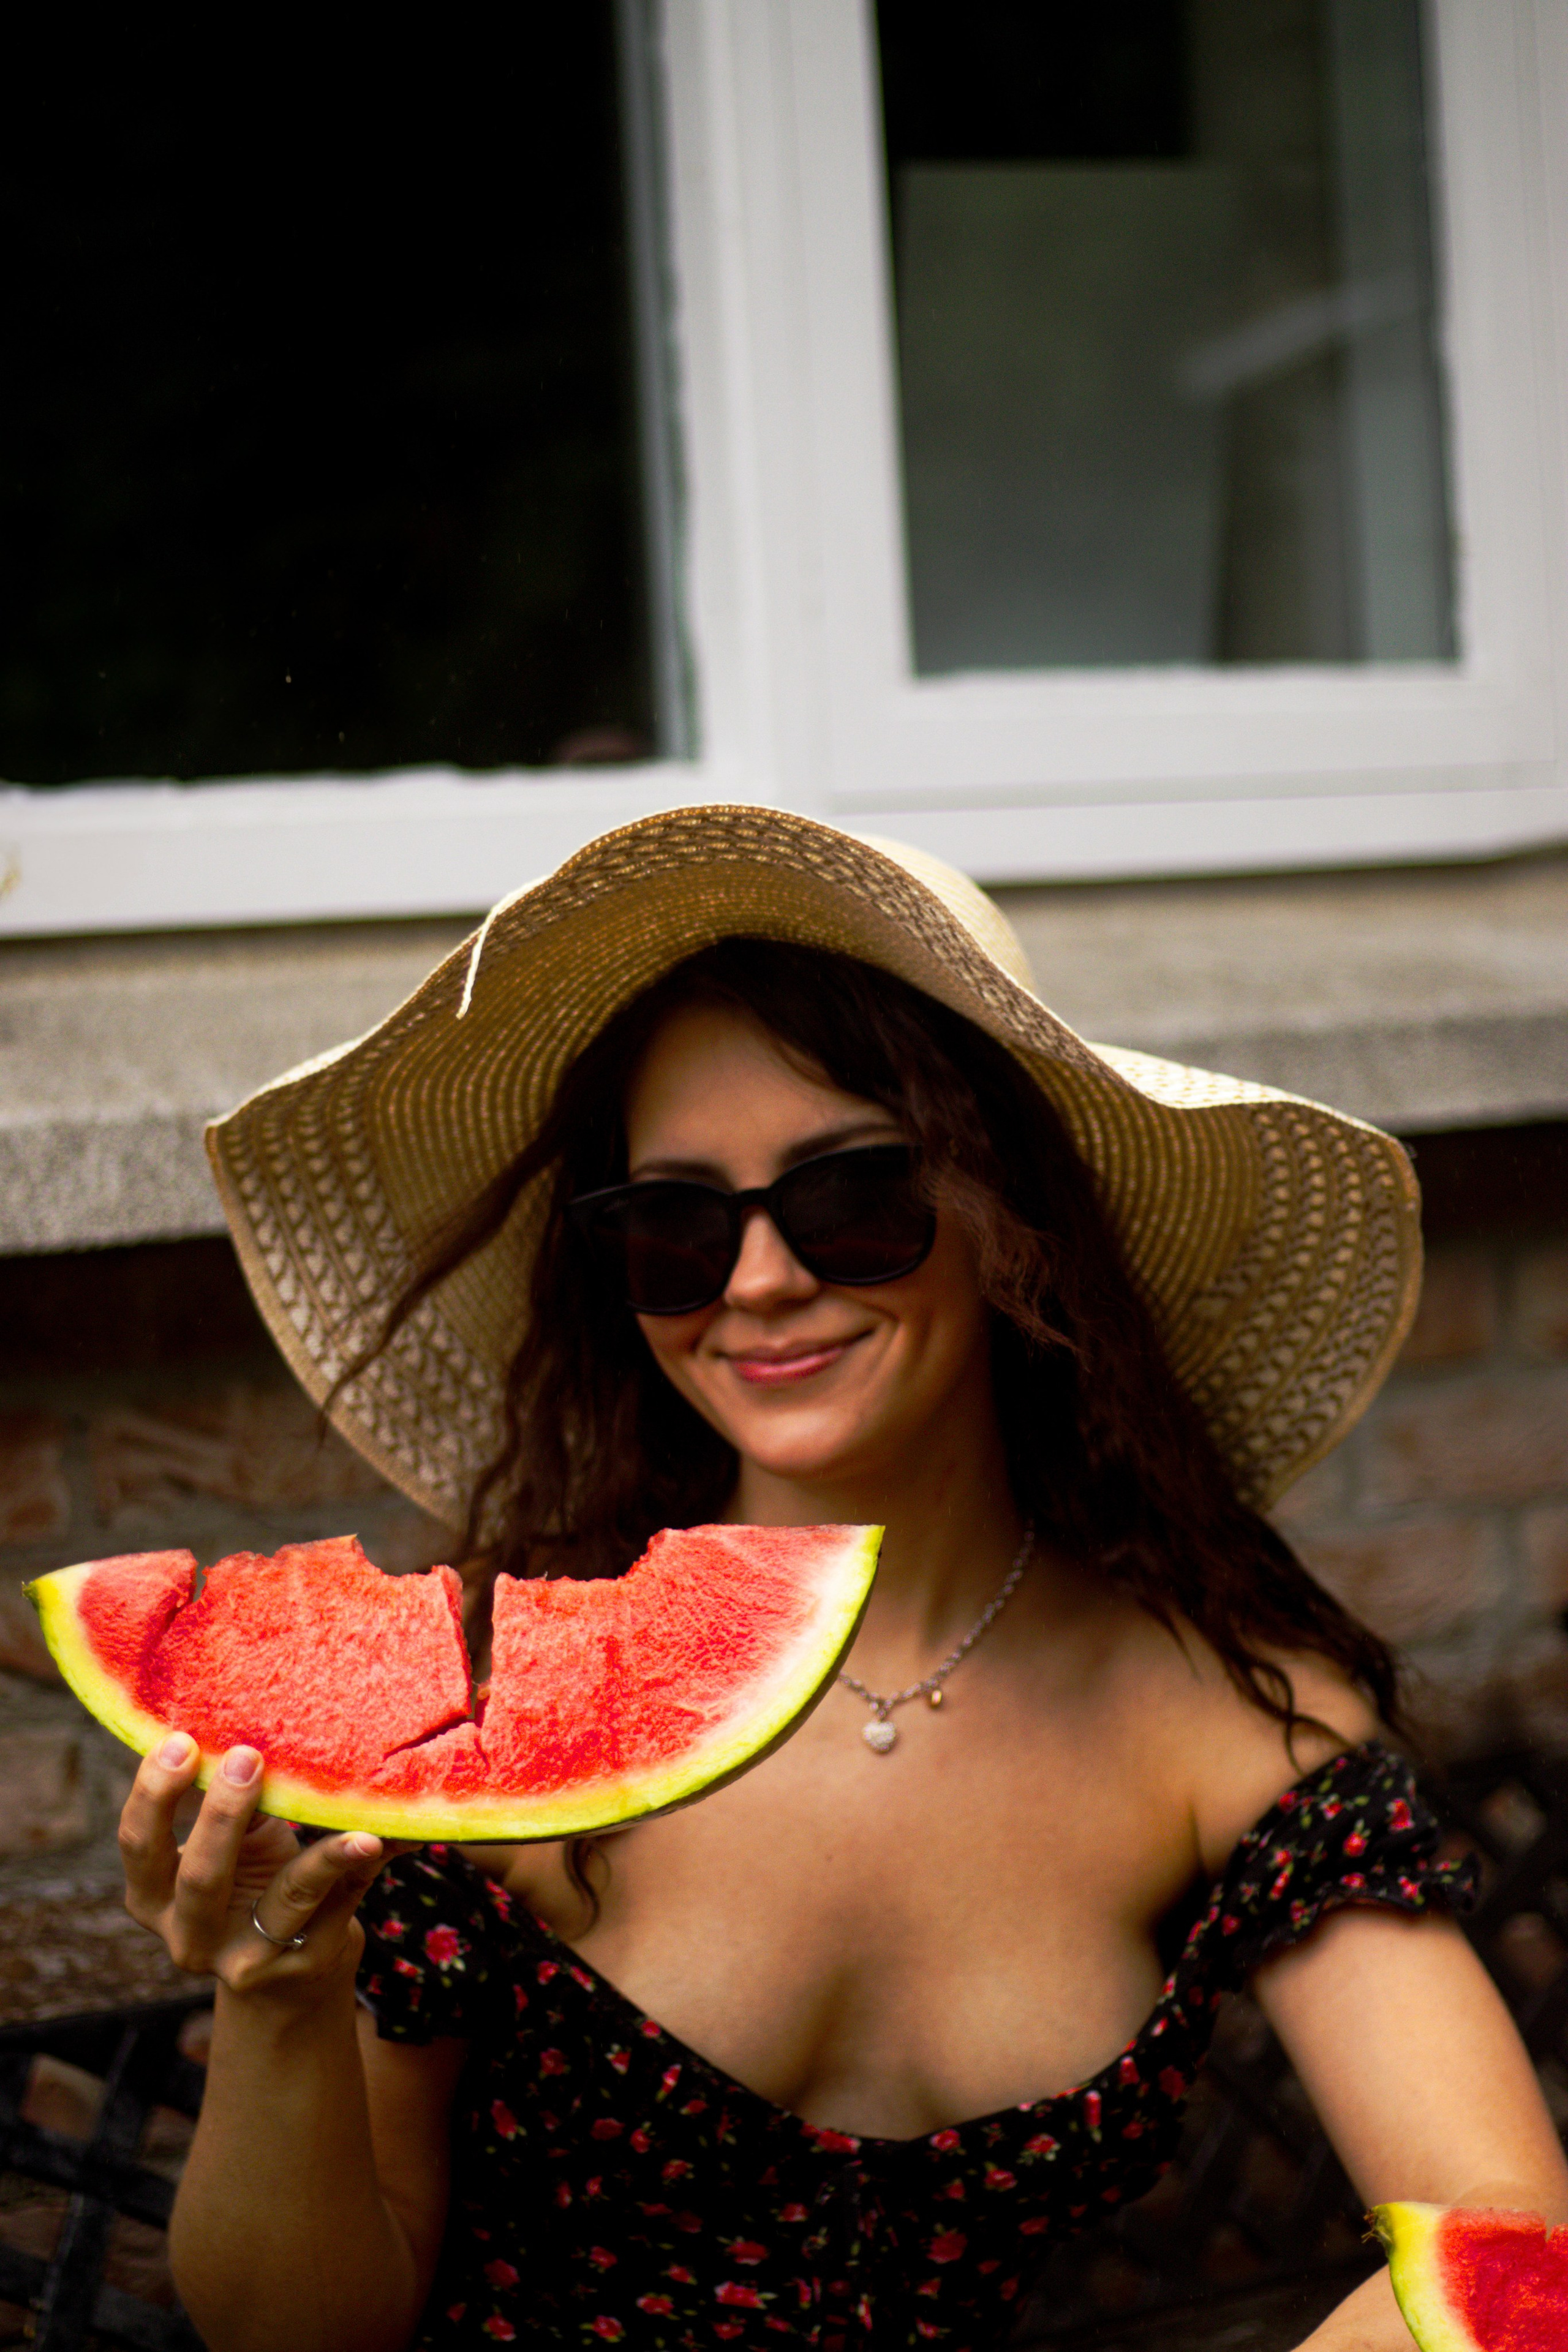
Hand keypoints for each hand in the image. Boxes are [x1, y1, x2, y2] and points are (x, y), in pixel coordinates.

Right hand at [119, 1734, 391, 2000]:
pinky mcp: (306, 1960)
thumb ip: (227, 1800)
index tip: (182, 1740)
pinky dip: (361, 1865)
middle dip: (222, 1814)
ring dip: (321, 1856)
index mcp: (153, 1898)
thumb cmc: (249, 1883)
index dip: (154, 1793)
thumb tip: (240, 1719)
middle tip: (246, 1755)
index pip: (139, 1844)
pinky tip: (383, 1838)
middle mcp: (191, 1937)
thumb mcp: (228, 1845)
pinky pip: (339, 1902)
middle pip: (200, 1877)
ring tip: (353, 1823)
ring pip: (285, 1899)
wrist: (286, 1972)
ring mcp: (250, 1958)